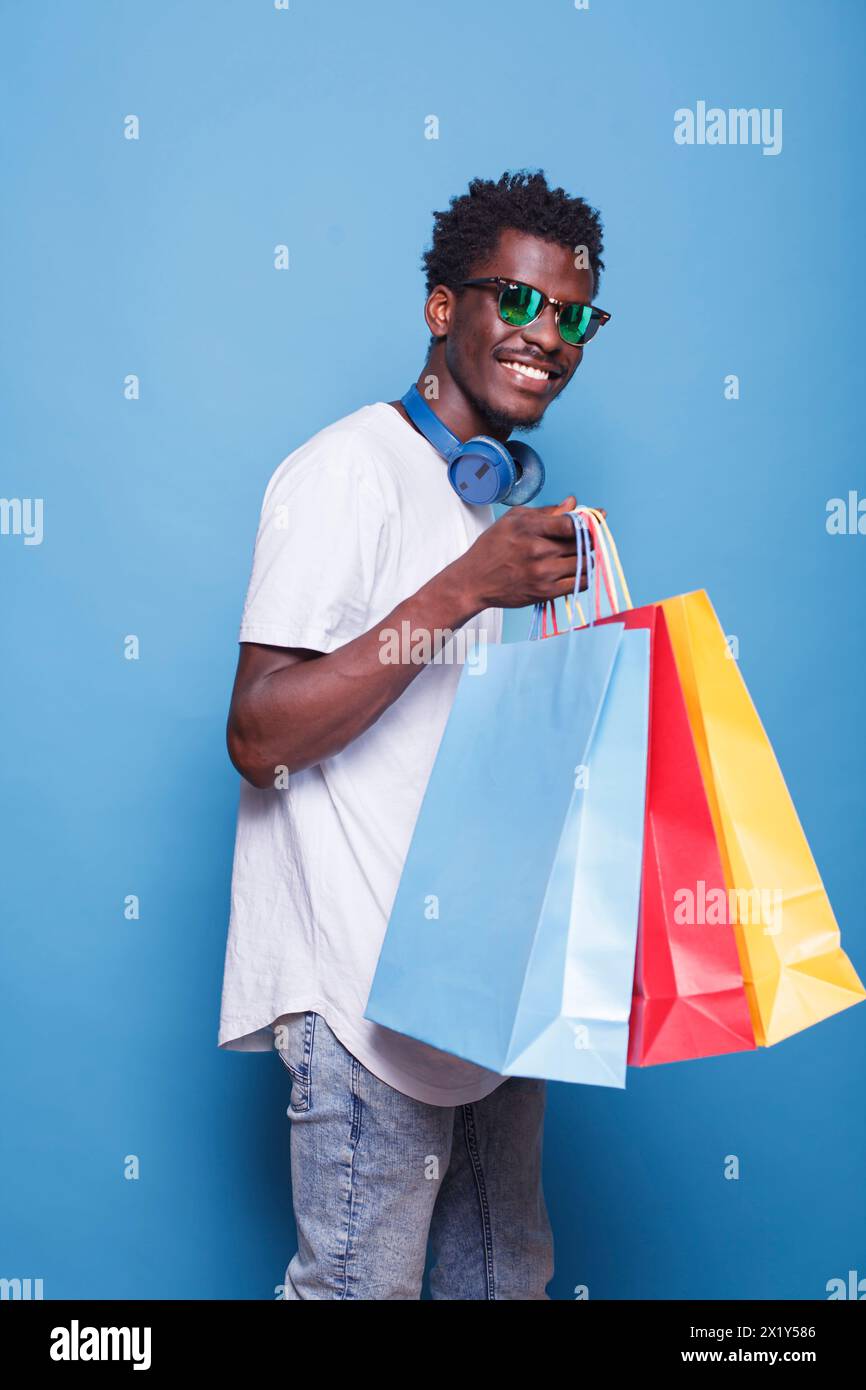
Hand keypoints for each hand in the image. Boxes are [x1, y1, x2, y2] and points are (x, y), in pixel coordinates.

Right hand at [455, 495, 605, 610]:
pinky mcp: (546, 592)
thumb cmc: (492, 547)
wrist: (474, 581)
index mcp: (530, 527)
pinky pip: (580, 583)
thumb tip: (573, 503)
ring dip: (587, 557)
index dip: (590, 520)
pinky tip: (577, 570)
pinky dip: (584, 575)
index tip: (597, 518)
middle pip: (582, 542)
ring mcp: (543, 572)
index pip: (572, 523)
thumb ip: (546, 512)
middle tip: (588, 537)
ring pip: (585, 562)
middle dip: (589, 538)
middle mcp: (538, 550)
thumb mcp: (513, 519)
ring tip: (580, 554)